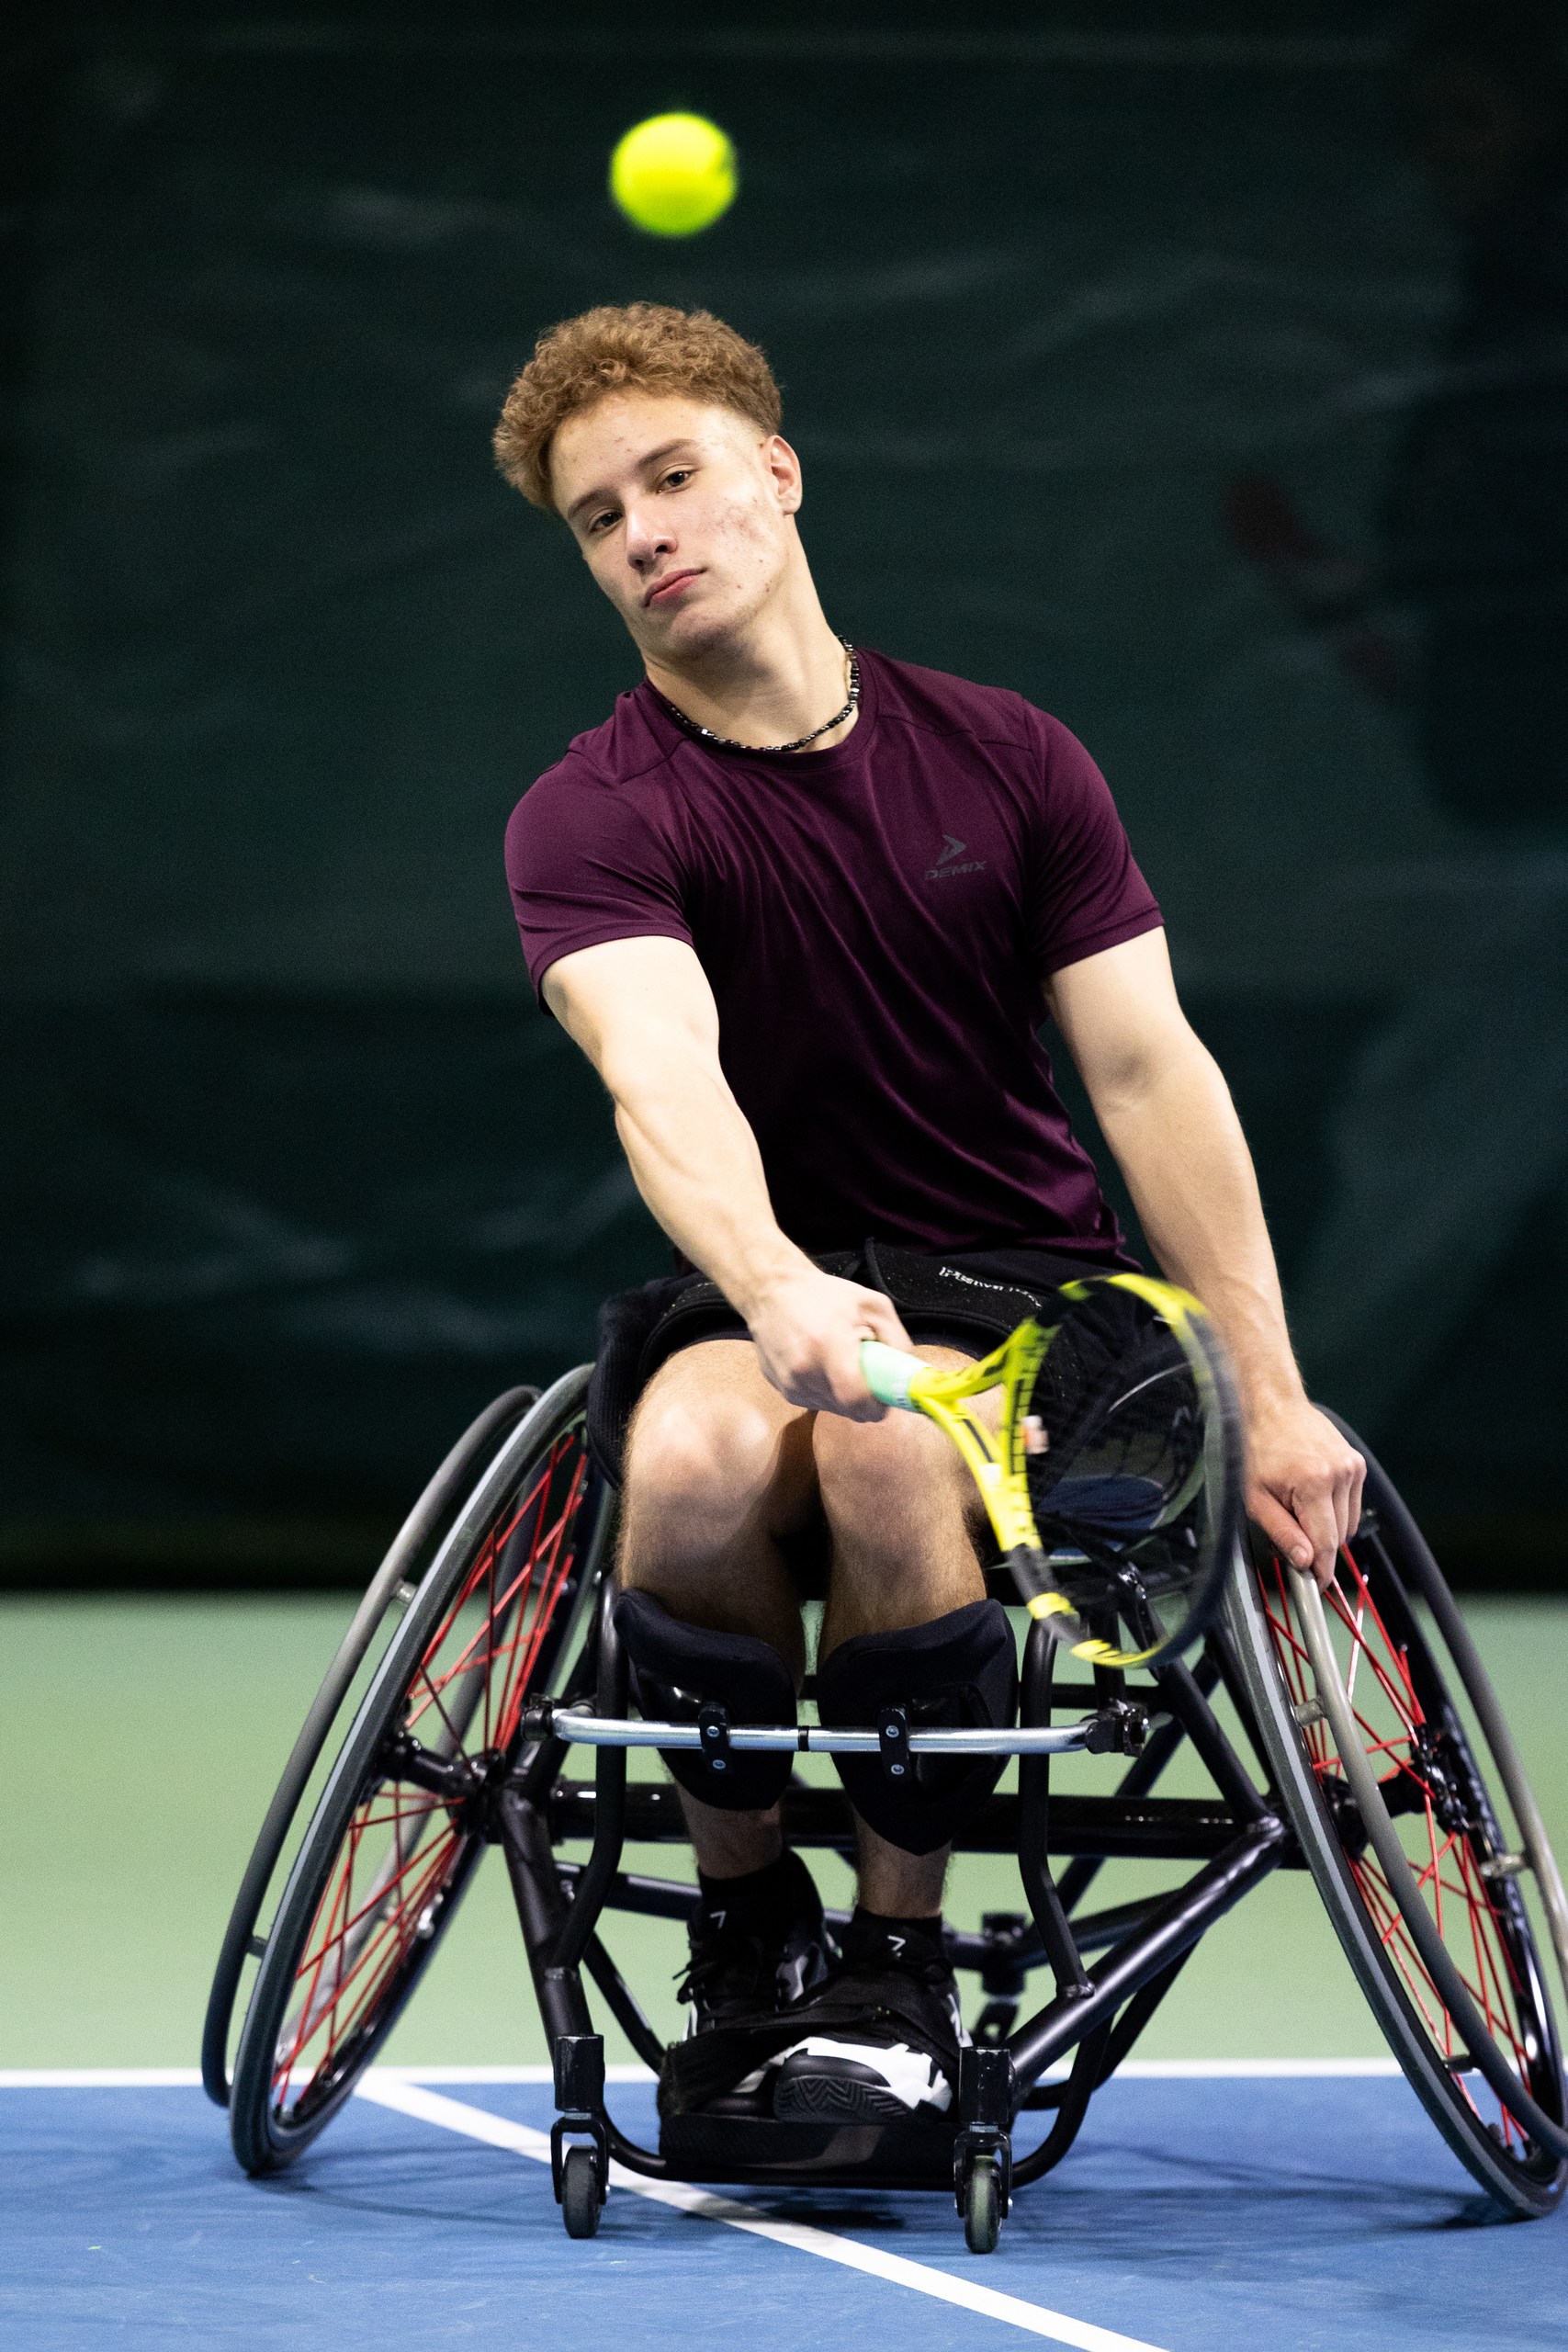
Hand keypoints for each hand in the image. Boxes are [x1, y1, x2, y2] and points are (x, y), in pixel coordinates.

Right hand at [742, 1265, 911, 1420]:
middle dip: (864, 1399)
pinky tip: (820, 1364)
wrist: (770, 1291)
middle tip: (866, 1372)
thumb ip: (896, 1339)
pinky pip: (815, 1402)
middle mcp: (804, 1371)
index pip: (856, 1400)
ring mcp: (790, 1384)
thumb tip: (905, 1373)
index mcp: (828, 1345)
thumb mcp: (872, 1304)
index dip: (877, 1405)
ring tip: (839, 1361)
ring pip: (832, 1409)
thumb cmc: (824, 1295)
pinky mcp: (781, 1390)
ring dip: (843, 1394)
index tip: (885, 1396)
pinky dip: (825, 1390)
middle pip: (848, 1410)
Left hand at [1244, 1394, 1365, 1588]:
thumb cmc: (1256, 1448)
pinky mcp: (1357, 1463)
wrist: (1272, 1406)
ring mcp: (1352, 1467)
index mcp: (1313, 1483)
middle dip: (1317, 1545)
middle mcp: (1340, 1474)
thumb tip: (1305, 1562)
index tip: (1317, 1584)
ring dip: (1327, 1527)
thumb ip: (1282, 1532)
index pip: (1326, 1542)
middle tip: (1290, 1536)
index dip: (1321, 1569)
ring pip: (1349, 1523)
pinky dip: (1335, 1510)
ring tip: (1298, 1508)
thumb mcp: (1255, 1496)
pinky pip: (1352, 1504)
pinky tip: (1312, 1496)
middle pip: (1339, 1535)